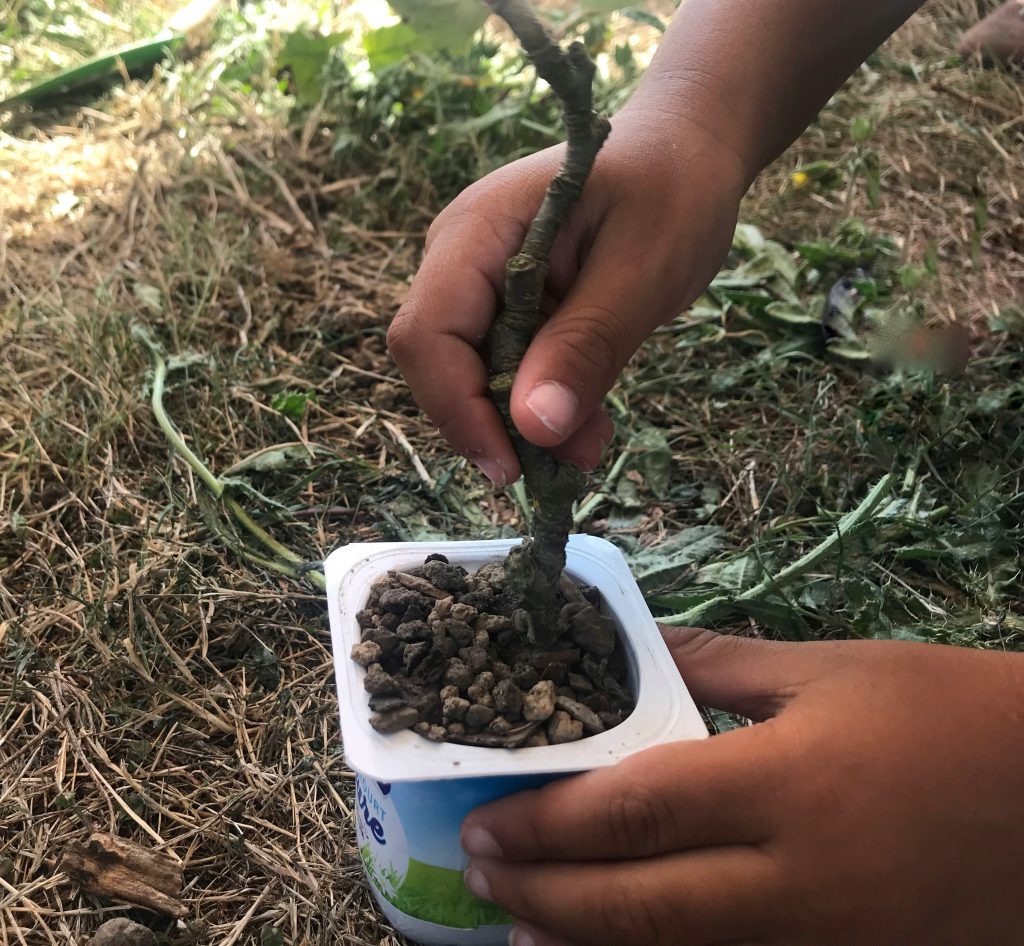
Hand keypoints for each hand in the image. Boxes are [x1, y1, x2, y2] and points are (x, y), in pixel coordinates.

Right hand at [387, 107, 746, 483]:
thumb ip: (587, 345)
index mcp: (480, 230)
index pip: (428, 333)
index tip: (511, 467)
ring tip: (592, 444)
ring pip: (475, 376)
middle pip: (443, 363)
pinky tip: (588, 422)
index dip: (456, 408)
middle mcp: (462, 257)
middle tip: (573, 461)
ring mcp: (481, 282)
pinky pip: (509, 370)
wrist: (689, 150)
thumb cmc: (673, 187)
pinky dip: (543, 405)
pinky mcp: (508, 306)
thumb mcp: (643, 269)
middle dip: (498, 424)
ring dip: (526, 423)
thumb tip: (533, 428)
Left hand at [460, 628, 1023, 945]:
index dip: (548, 822)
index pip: (634, 811)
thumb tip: (633, 648)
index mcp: (786, 784)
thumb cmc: (943, 712)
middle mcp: (797, 883)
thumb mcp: (829, 669)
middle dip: (546, 892)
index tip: (487, 819)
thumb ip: (716, 663)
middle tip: (481, 873)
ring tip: (521, 931)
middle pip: (640, 905)